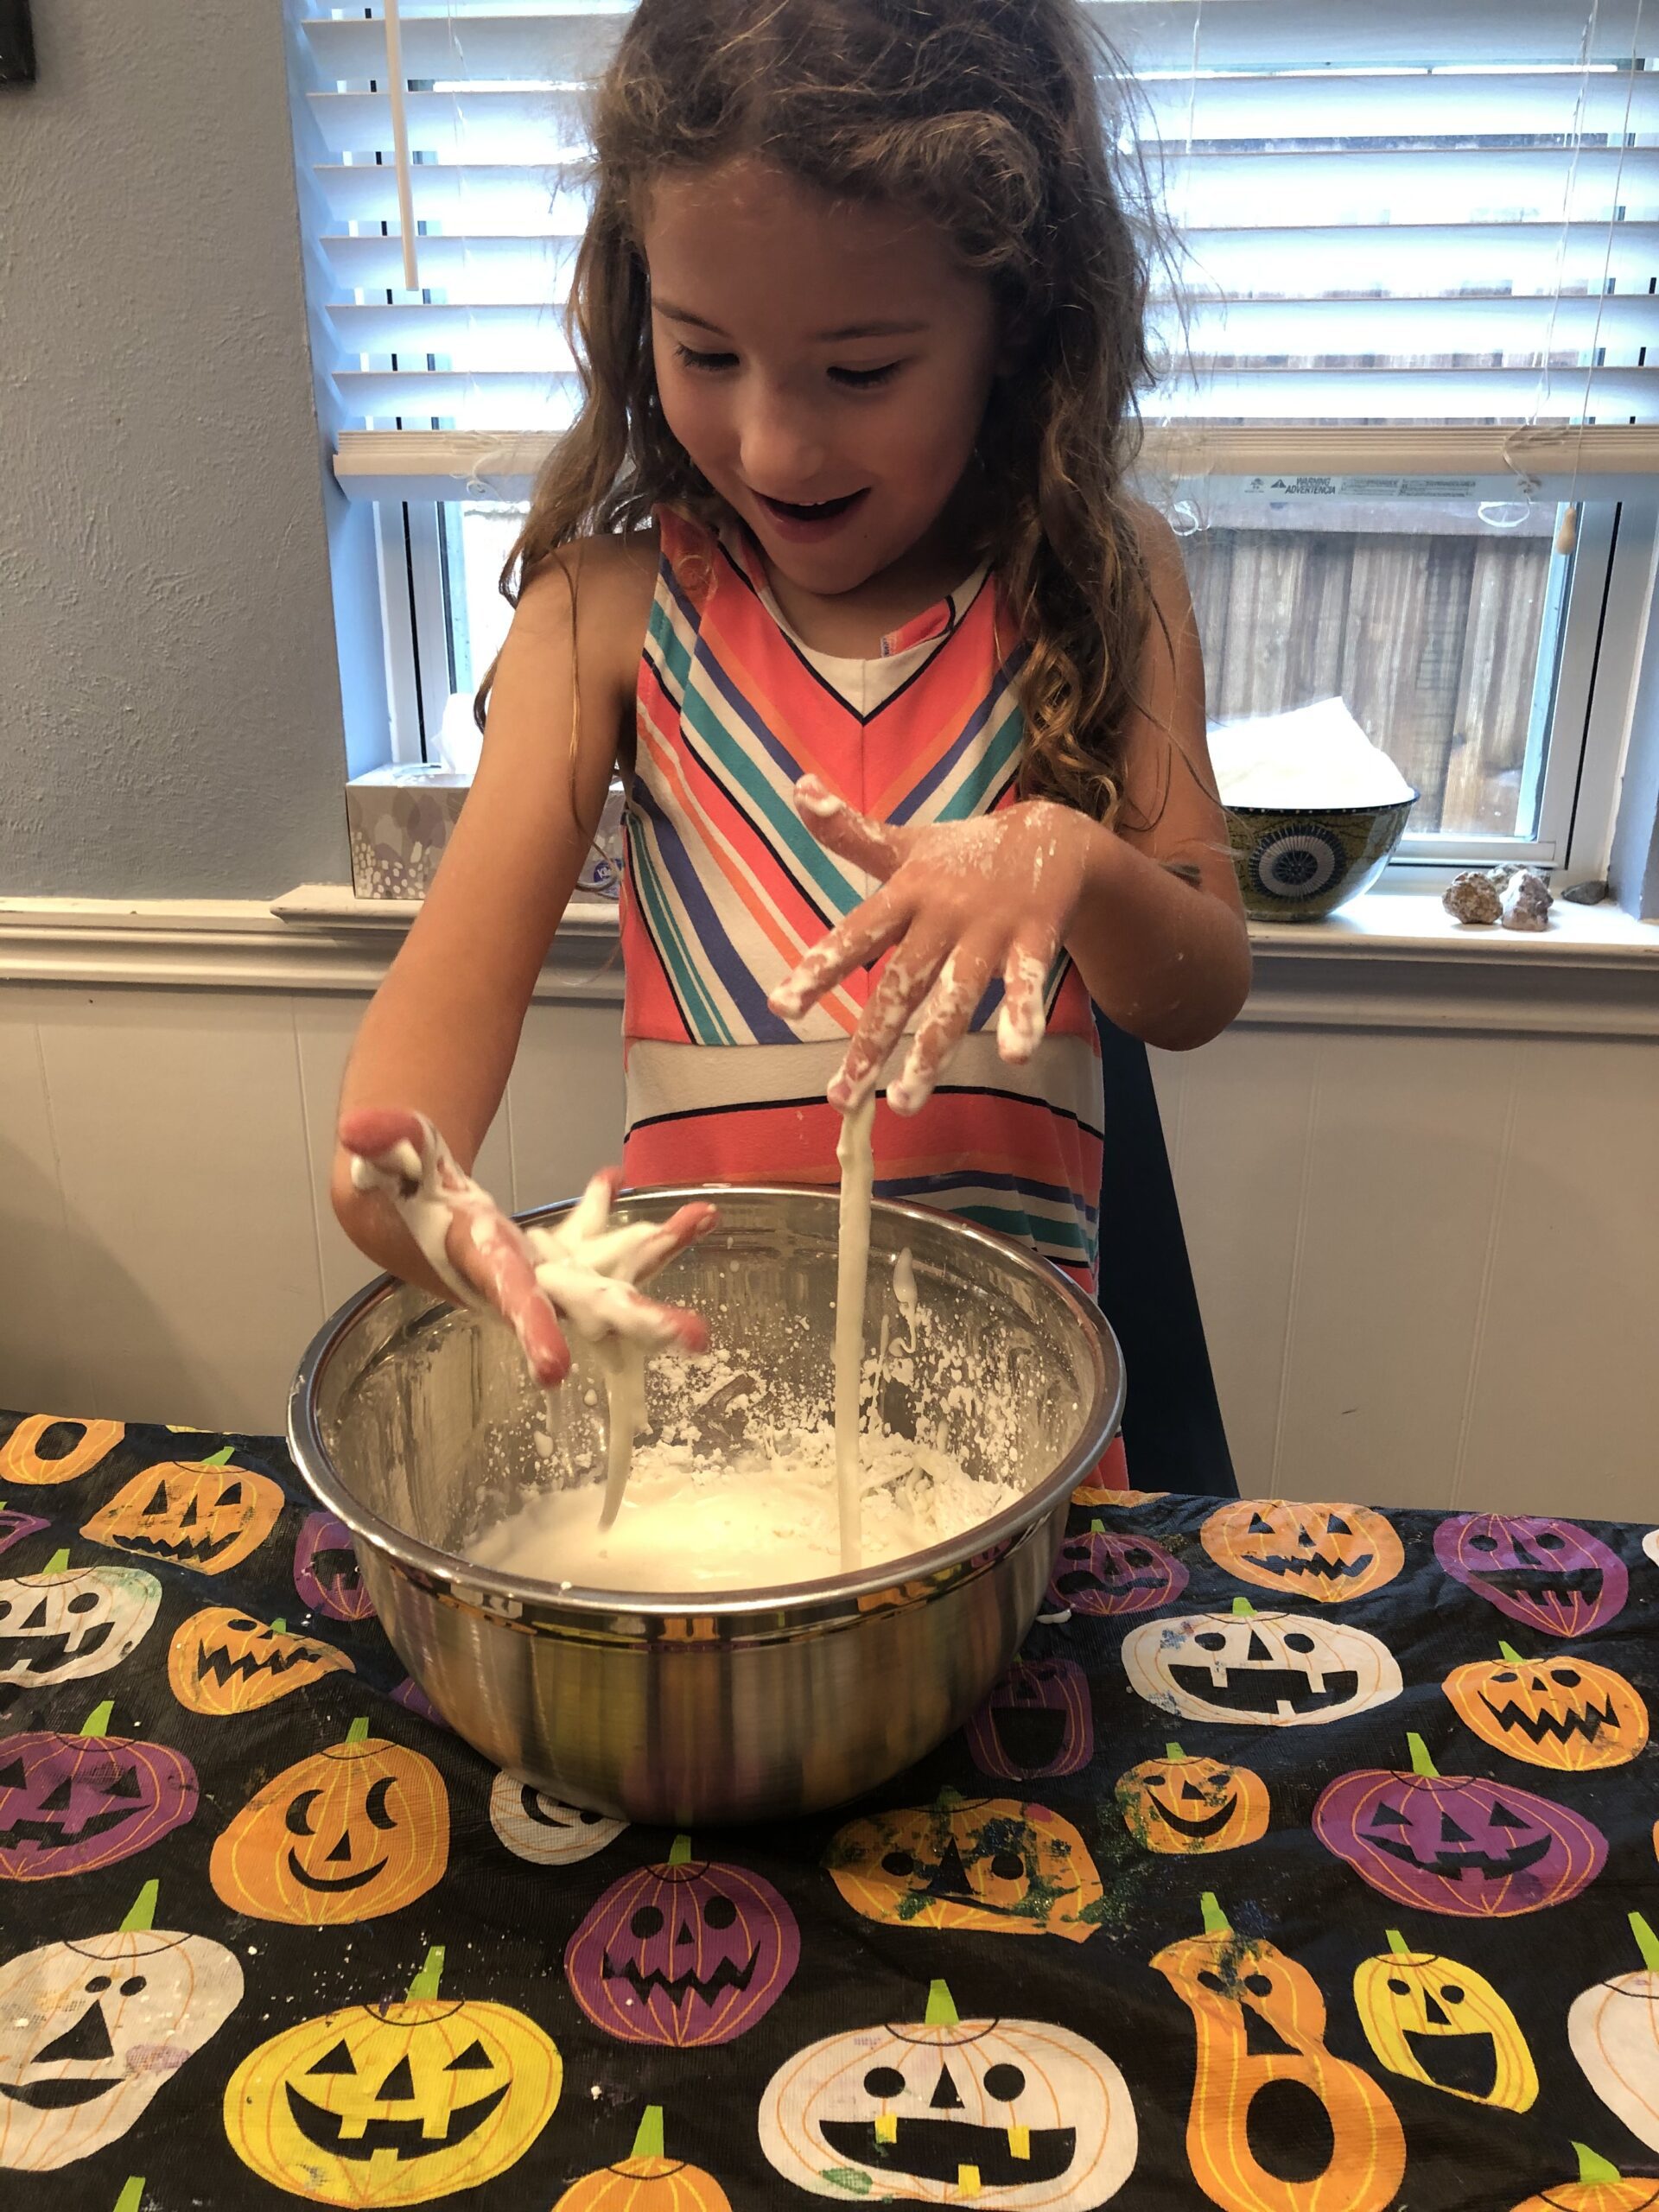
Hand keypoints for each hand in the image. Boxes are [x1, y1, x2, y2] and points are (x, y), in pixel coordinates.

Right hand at [339, 1110, 712, 1387]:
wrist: (412, 1219)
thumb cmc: (400, 1188)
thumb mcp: (389, 1160)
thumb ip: (378, 1144)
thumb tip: (357, 1130)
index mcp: (483, 1263)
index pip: (510, 1297)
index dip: (532, 1328)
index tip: (555, 1370)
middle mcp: (531, 1278)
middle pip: (592, 1305)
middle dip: (642, 1321)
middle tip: (698, 1338)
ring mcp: (557, 1267)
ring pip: (619, 1267)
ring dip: (663, 1248)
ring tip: (707, 1217)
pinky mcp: (571, 1252)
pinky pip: (622, 1241)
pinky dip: (655, 1230)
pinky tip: (699, 1209)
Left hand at [767, 776, 1097, 1113]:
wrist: (1056, 833)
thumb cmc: (965, 852)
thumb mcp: (906, 842)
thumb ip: (850, 832)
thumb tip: (796, 787)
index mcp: (906, 892)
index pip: (854, 936)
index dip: (818, 970)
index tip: (781, 1008)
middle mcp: (943, 914)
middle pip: (900, 985)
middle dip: (871, 1044)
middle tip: (841, 1098)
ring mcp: (990, 929)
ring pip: (955, 998)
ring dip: (932, 1052)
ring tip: (904, 1103)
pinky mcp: (1035, 940)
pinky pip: (1026, 985)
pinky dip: (1024, 1017)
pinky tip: (1017, 1056)